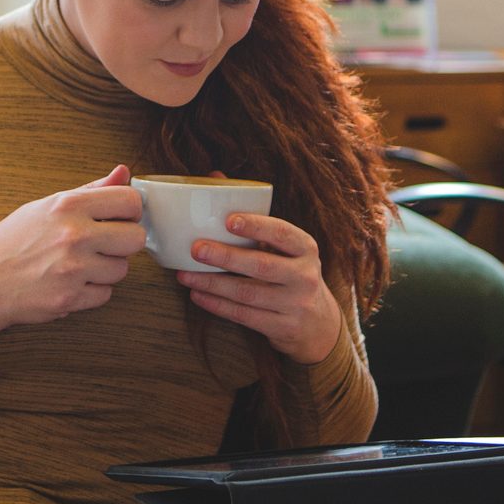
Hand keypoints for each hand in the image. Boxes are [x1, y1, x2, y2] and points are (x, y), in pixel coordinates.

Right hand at [0, 166, 144, 339]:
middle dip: (124, 242)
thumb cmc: (15, 239)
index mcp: (69, 205)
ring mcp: (72, 269)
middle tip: (104, 243)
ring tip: (80, 263)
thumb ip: (91, 190)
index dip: (130, 211)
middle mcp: (73, 235)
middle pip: (135, 238)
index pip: (130, 201)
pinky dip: (92, 291)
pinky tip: (71, 282)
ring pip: (122, 269)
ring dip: (106, 269)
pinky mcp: (69, 299)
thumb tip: (124, 172)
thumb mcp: (48, 205)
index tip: (119, 218)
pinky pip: (105, 294)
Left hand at [176, 212, 341, 364]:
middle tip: (196, 249)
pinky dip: (218, 306)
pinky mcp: (283, 327)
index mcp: (305, 248)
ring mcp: (295, 304)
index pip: (283, 233)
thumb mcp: (286, 247)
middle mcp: (304, 276)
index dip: (256, 226)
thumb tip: (215, 176)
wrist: (318, 323)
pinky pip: (244, 316)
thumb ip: (254, 216)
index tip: (228, 220)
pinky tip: (198, 296)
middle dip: (226, 257)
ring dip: (213, 284)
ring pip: (248, 294)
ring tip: (185, 275)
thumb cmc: (290, 272)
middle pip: (262, 265)